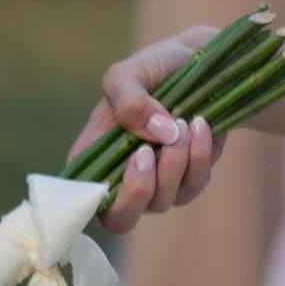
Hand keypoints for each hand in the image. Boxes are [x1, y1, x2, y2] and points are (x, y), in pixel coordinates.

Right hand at [87, 30, 226, 226]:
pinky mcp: (190, 181)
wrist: (204, 65)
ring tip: (182, 120)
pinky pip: (195, 185)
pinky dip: (200, 156)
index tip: (115, 165)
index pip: (79, 198)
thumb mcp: (130, 72)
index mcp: (94, 155)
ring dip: (174, 161)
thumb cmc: (156, 69)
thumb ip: (128, 98)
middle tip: (147, 152)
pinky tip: (201, 126)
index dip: (90, 200)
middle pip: (119, 219)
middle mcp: (122, 177)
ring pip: (162, 201)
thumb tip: (156, 134)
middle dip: (137, 191)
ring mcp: (157, 184)